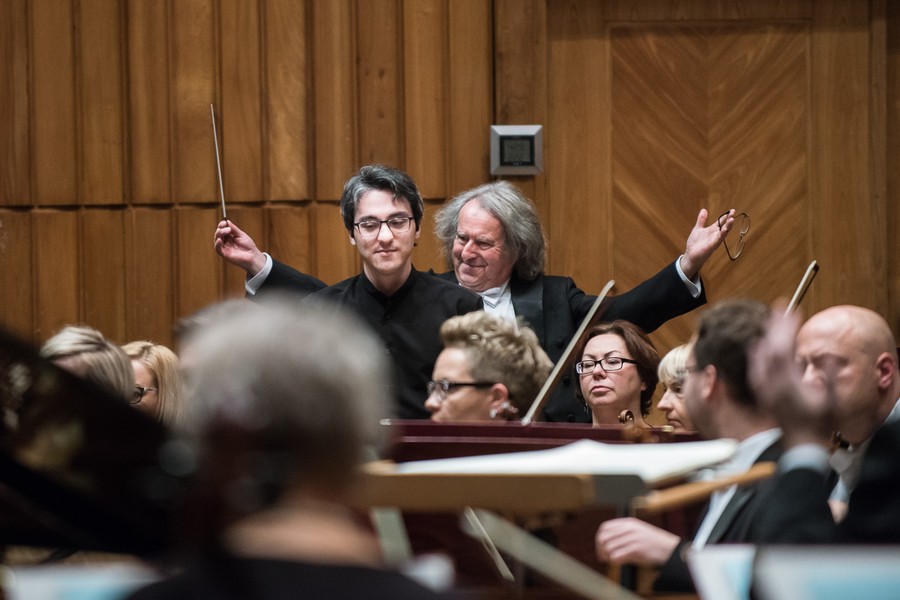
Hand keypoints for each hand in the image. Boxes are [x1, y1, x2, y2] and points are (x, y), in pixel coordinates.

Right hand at [214, 220, 266, 275]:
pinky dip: (217, 244)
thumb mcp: (241, 235)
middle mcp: (226, 242)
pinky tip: (219, 240)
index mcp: (229, 237)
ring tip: (225, 231)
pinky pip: (218, 249)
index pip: (222, 229)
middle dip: (221, 229)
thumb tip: (227, 221)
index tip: (224, 222)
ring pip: (217, 240)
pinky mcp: (225, 254)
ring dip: (219, 234)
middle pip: (218, 234)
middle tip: (228, 228)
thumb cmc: (249, 246)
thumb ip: (234, 229)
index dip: (222, 225)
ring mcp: (225, 248)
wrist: (253, 256)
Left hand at [595, 517, 679, 565]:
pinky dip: (615, 561)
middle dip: (600, 549)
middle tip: (603, 558)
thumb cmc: (653, 544)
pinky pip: (616, 556)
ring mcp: (633, 538)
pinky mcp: (636, 550)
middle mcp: (629, 529)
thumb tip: (606, 543)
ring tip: (613, 560)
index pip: (604, 528)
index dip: (599, 539)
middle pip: (603, 538)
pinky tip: (619, 562)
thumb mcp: (637, 532)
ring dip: (608, 557)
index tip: (601, 549)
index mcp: (628, 523)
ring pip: (608, 548)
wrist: (671, 549)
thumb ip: (623, 533)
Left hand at [679, 209, 732, 279]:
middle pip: (725, 226)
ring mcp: (714, 240)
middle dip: (729, 219)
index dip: (726, 216)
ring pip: (724, 232)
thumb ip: (701, 220)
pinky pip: (718, 240)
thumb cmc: (695, 243)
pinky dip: (722, 234)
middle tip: (733, 212)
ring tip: (732, 219)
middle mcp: (715, 235)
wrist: (690, 255)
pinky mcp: (712, 246)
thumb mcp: (698, 229)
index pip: (721, 221)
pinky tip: (725, 229)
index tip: (732, 210)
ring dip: (728, 226)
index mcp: (712, 230)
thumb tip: (704, 210)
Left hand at [748, 304, 835, 447]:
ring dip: (765, 335)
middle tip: (779, 307)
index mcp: (787, 383)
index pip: (782, 348)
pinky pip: (755, 367)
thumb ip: (826, 375)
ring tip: (770, 319)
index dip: (786, 328)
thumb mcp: (829, 399)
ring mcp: (764, 388)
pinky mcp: (762, 392)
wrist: (801, 444)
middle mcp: (771, 383)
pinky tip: (756, 345)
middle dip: (775, 325)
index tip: (793, 311)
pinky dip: (756, 353)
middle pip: (769, 347)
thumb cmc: (818, 424)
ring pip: (760, 355)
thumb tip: (825, 354)